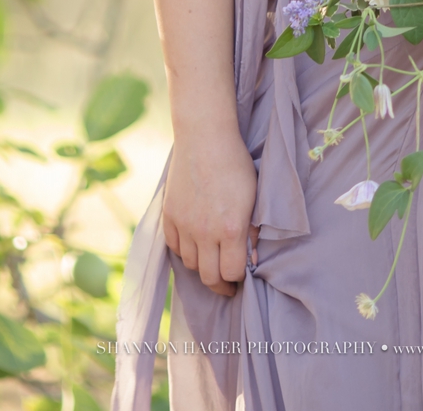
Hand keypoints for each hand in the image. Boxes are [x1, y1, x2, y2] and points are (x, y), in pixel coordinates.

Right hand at [163, 131, 258, 295]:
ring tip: (211, 259)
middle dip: (220, 284)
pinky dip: (184, 250)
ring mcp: (184, 225)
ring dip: (202, 266)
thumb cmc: (235, 165)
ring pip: (190, 264)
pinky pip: (174, 246)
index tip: (241, 279)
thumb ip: (252, 231)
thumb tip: (252, 260)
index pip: (232, 273)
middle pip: (209, 277)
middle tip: (227, 282)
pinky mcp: (169, 215)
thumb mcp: (253, 197)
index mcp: (231, 229)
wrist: (205, 138)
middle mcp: (205, 232)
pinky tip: (195, 244)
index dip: (238, 280)